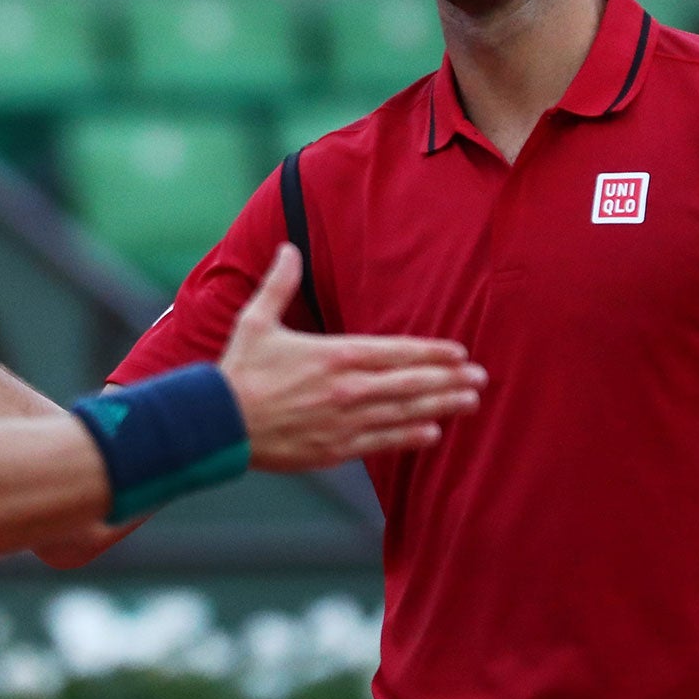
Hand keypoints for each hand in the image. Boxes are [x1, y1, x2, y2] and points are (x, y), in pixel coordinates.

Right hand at [218, 245, 483, 472]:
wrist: (217, 424)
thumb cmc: (238, 371)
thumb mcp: (256, 321)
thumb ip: (280, 284)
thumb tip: (290, 249)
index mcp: (334, 355)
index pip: (396, 352)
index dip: (431, 353)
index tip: (459, 352)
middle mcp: (347, 389)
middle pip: (411, 383)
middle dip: (449, 380)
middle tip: (481, 378)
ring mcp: (343, 421)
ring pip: (403, 413)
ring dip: (441, 406)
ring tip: (470, 402)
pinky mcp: (334, 449)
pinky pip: (381, 443)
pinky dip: (409, 437)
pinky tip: (432, 433)